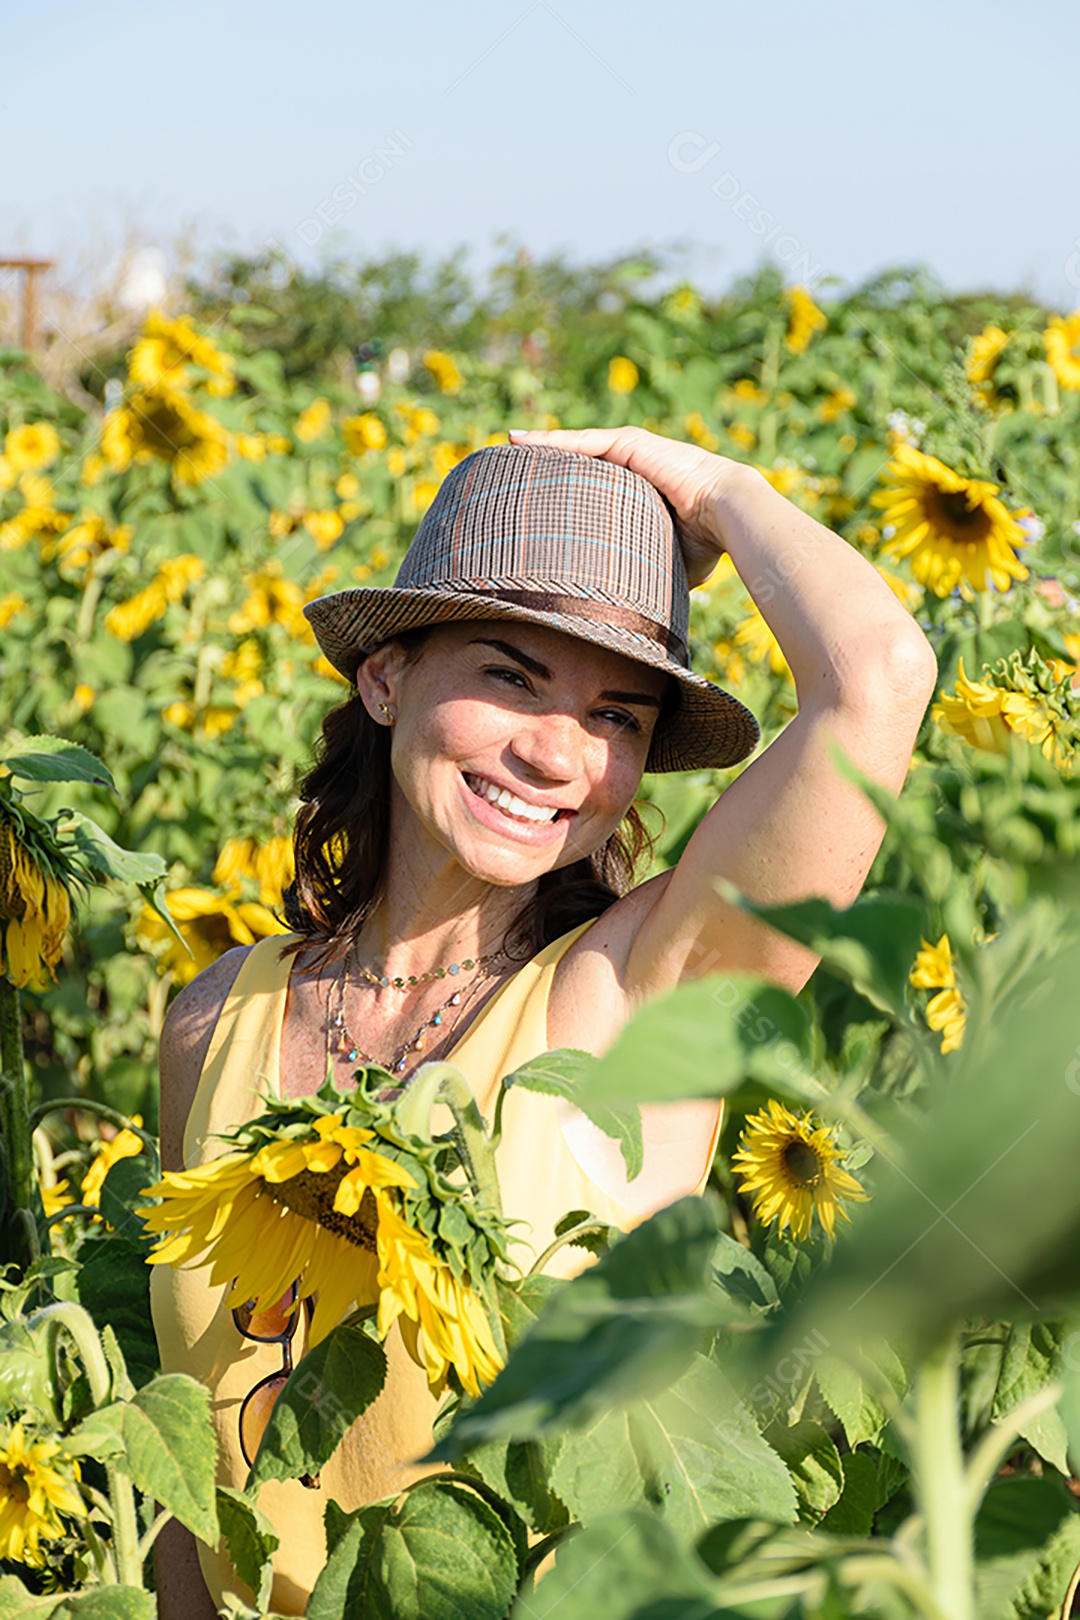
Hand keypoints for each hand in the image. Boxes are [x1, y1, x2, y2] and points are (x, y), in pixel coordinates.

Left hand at [506, 425, 746, 587]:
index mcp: (640, 492)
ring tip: (508, 445)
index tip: (536, 500)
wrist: (728, 517)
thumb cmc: (706, 544)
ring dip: (541, 447)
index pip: (593, 488)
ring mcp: (632, 450)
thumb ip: (647, 574)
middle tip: (512, 472)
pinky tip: (522, 442)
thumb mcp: (668, 560)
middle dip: (546, 465)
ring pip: (576, 448)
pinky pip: (582, 442)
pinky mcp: (630, 443)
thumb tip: (635, 612)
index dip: (565, 491)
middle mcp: (634, 466)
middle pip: (579, 464)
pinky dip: (551, 441)